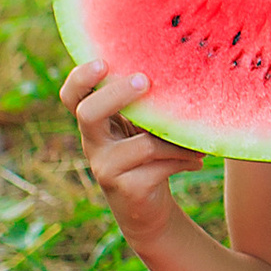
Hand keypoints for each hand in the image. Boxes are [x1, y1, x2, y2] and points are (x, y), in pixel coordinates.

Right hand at [61, 57, 186, 244]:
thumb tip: (176, 65)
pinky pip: (160, 166)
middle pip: (88, 113)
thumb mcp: (143, 126)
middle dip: (116, 94)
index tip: (104, 62)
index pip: (72, 96)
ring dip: (176, 140)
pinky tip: (197, 160)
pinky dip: (183, 159)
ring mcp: (105, 168)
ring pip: (142, 145)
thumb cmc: (148, 155)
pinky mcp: (125, 189)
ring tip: (196, 140)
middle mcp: (93, 143)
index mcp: (95, 122)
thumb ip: (145, 103)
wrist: (148, 208)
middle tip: (145, 81)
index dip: (80, 78)